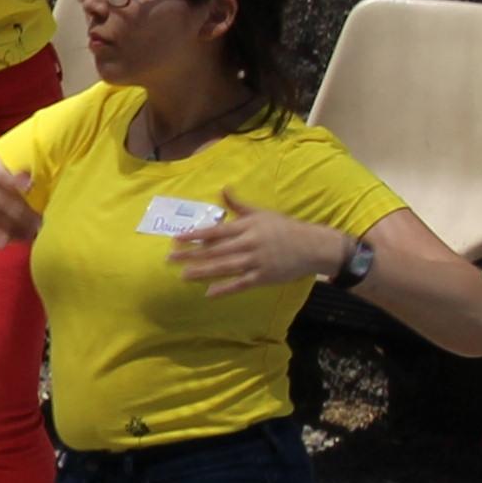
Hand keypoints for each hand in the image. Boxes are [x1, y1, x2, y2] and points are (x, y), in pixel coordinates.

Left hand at [168, 187, 346, 297]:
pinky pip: (240, 284)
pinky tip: (208, 293)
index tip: (176, 239)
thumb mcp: (262, 213)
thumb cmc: (284, 228)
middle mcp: (248, 243)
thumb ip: (239, 204)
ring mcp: (255, 261)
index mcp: (247, 227)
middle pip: (215, 250)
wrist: (311, 246)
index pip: (215, 231)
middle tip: (170, 259)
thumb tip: (223, 189)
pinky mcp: (263, 277)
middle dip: (191, 255)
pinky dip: (225, 289)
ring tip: (183, 275)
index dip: (195, 235)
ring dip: (203, 272)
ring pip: (224, 267)